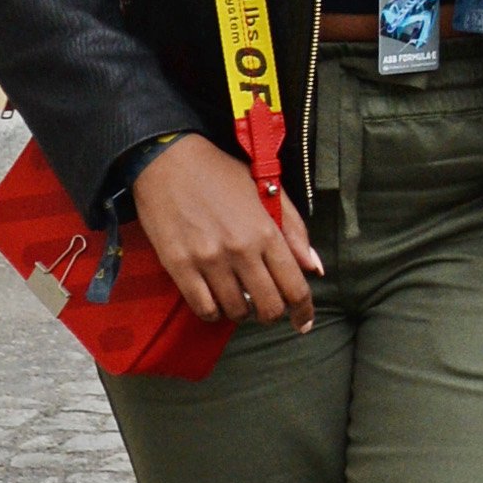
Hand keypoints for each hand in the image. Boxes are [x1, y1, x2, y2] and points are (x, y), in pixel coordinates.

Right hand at [133, 134, 321, 330]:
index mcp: (266, 231)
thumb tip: (315, 268)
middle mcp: (240, 250)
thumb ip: (294, 230)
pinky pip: (204, 308)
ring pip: (236, 312)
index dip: (304, 312)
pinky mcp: (179, 266)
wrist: (167, 159)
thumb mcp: (266, 191)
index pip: (295, 287)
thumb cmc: (220, 174)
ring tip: (238, 296)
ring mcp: (209, 260)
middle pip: (269, 307)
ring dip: (242, 312)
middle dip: (272, 314)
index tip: (304, 323)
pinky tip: (215, 300)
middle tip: (266, 306)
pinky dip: (214, 313)